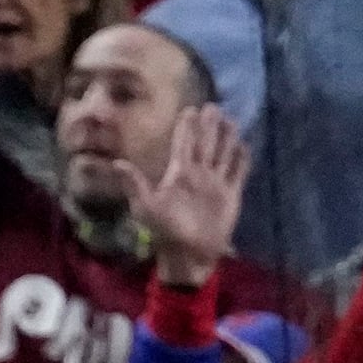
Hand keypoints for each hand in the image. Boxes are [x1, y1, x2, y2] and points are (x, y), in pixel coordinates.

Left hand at [126, 100, 246, 289]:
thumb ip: (134, 184)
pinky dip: (241, 159)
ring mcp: (215, 184)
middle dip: (209, 126)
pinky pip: (238, 172)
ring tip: (230, 120)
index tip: (190, 109)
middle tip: (213, 107)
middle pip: (206, 143)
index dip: (187, 127)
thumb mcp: (146, 208)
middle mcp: (198, 174)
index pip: (184, 144)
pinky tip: (244, 145)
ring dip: (227, 137)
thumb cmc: (165, 232)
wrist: (189, 256)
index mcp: (179, 173)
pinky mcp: (231, 195)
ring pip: (223, 153)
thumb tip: (118, 163)